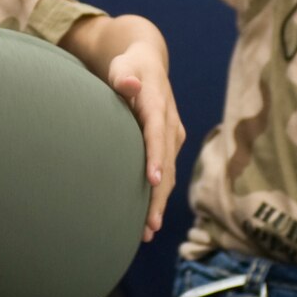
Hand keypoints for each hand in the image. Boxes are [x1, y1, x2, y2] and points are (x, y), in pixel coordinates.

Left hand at [103, 42, 185, 241]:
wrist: (147, 64)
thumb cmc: (128, 66)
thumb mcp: (123, 65)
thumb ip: (123, 76)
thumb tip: (128, 82)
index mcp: (159, 106)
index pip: (157, 133)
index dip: (156, 156)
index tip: (153, 179)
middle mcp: (170, 124)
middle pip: (166, 163)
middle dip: (158, 195)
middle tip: (149, 225)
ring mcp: (172, 136)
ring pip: (169, 174)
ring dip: (159, 202)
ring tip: (147, 231)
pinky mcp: (169, 145)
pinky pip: (166, 173)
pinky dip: (159, 195)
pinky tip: (148, 220)